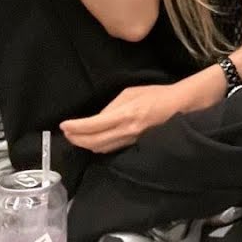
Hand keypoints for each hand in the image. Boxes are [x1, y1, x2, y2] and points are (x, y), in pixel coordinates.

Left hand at [60, 83, 186, 152]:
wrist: (178, 106)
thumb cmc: (155, 94)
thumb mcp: (130, 93)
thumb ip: (112, 106)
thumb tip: (97, 118)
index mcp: (126, 114)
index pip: (94, 125)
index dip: (76, 127)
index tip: (63, 125)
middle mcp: (126, 131)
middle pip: (93, 142)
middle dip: (76, 138)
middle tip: (66, 132)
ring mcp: (130, 141)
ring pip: (100, 149)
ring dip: (85, 144)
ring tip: (75, 137)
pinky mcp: (134, 145)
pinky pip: (110, 149)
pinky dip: (97, 146)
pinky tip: (92, 141)